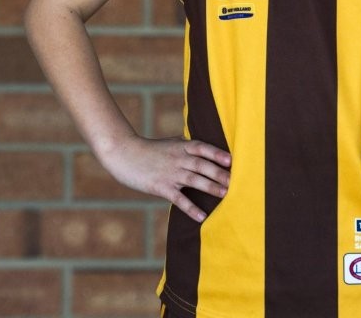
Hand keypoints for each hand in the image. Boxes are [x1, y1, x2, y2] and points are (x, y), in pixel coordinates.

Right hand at [98, 134, 230, 221]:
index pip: (203, 148)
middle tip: (235, 181)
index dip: (216, 153)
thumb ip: (186, 145)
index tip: (230, 160)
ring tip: (225, 193)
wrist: (125, 154)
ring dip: (210, 187)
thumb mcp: (170, 143)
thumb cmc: (150, 149)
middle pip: (202, 165)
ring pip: (194, 180)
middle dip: (219, 173)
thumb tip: (202, 146)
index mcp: (182, 146)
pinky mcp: (161, 187)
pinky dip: (191, 208)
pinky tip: (202, 217)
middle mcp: (178, 159)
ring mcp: (170, 173)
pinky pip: (178, 199)